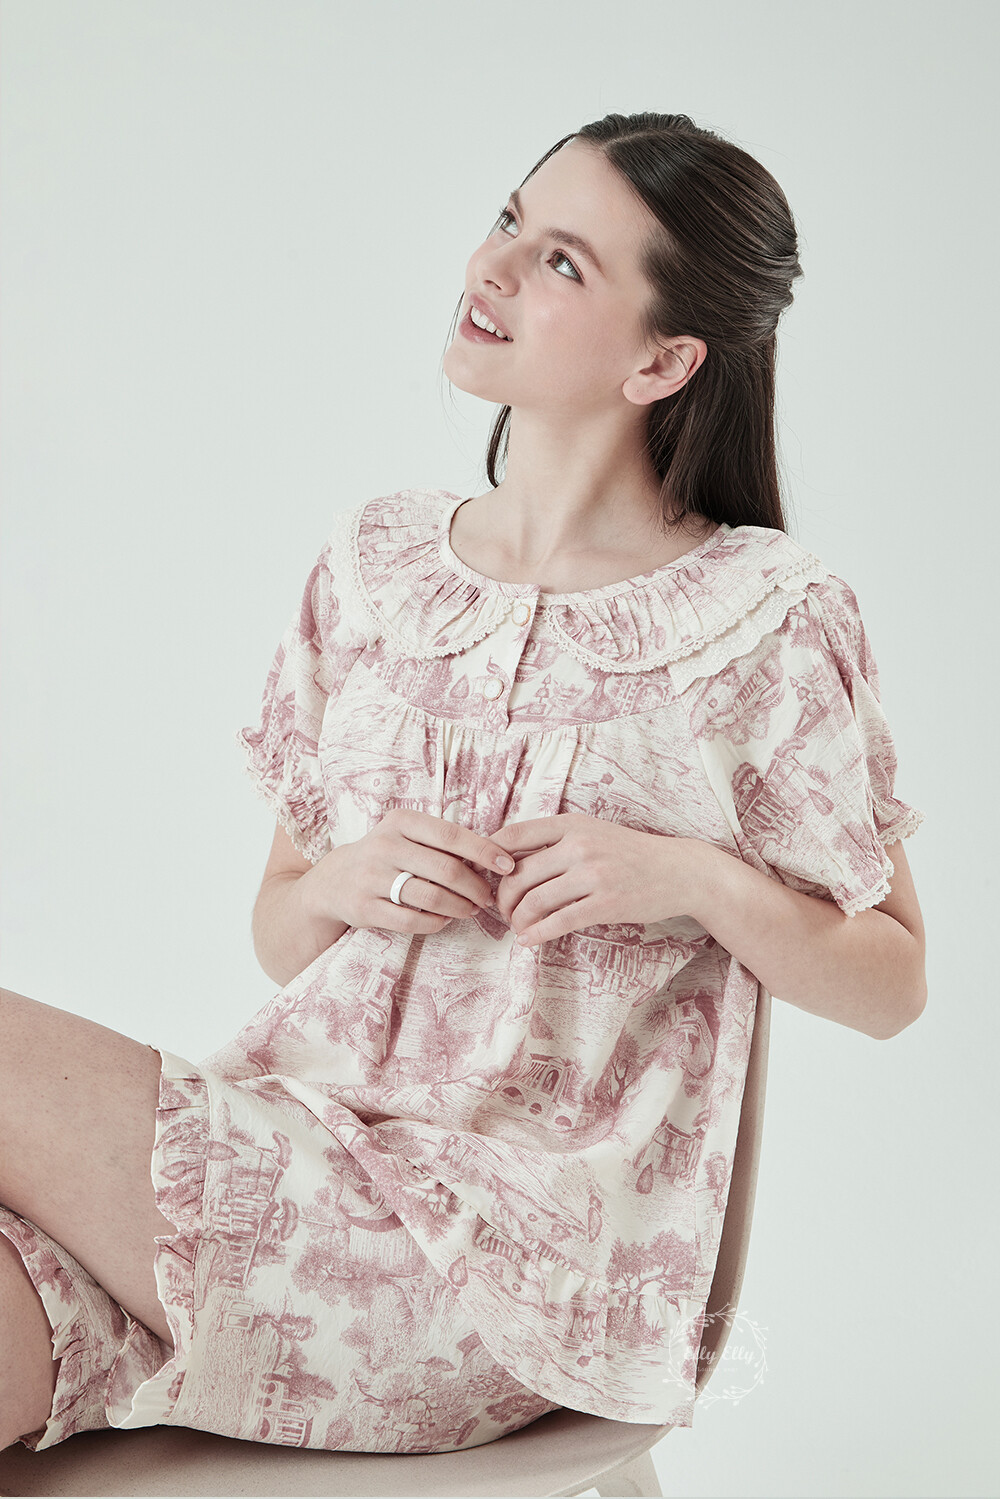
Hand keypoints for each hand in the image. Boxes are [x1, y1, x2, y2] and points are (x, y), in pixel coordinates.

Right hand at [303, 808, 514, 936]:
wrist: (335, 880)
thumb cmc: (388, 855)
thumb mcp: (407, 835)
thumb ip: (443, 842)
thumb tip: (494, 858)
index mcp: (400, 822)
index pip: (452, 835)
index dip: (484, 851)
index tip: (507, 865)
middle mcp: (384, 846)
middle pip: (446, 869)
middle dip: (476, 887)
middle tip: (488, 897)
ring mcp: (372, 878)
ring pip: (431, 897)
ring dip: (460, 907)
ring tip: (472, 910)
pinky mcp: (365, 908)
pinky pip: (412, 921)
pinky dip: (436, 922)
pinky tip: (445, 919)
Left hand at [489, 813, 696, 946]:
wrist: (679, 871)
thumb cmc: (630, 855)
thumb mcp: (592, 833)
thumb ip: (555, 842)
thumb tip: (507, 860)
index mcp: (571, 824)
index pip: (513, 835)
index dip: (489, 857)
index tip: (486, 878)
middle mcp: (578, 845)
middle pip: (517, 874)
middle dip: (502, 899)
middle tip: (503, 913)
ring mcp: (593, 874)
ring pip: (533, 901)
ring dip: (517, 920)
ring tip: (518, 928)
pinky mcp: (605, 903)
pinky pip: (558, 922)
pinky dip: (536, 935)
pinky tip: (528, 941)